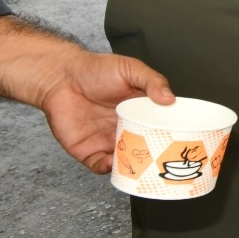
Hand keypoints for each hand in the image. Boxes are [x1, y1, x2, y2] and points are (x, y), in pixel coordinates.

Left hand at [38, 48, 174, 174]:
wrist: (60, 78)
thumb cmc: (95, 70)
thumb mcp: (131, 69)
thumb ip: (152, 81)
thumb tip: (170, 99)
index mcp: (140, 111)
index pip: (159, 127)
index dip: (169, 135)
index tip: (178, 141)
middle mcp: (126, 128)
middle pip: (145, 148)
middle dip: (153, 156)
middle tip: (161, 158)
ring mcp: (108, 141)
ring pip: (126, 160)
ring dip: (133, 165)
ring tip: (139, 164)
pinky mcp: (89, 150)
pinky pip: (101, 165)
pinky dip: (108, 168)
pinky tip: (113, 162)